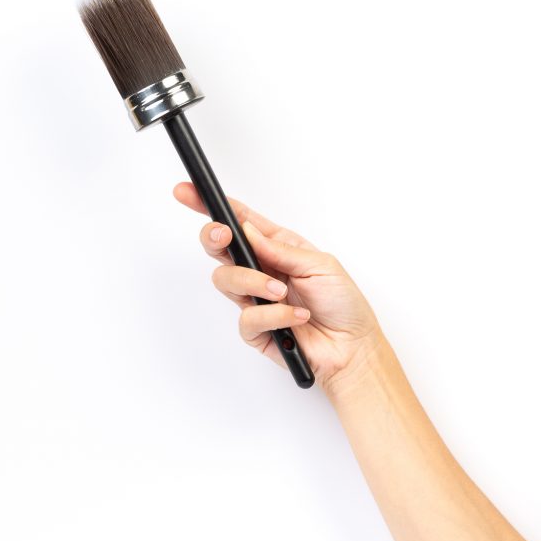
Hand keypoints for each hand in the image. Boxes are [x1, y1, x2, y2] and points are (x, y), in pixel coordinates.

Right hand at [172, 182, 385, 396]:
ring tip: (281, 291)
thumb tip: (247, 231)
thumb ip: (280, 249)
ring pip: (226, 280)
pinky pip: (247, 318)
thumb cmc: (343, 304)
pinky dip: (273, 315)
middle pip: (220, 248)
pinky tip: (295, 316)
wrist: (352, 348)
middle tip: (223, 236)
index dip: (212, 206)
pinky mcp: (256, 329)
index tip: (188, 193)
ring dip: (253, 282)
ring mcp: (255, 300)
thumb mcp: (321, 265)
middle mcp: (261, 271)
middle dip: (214, 237)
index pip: (239, 222)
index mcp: (277, 248)